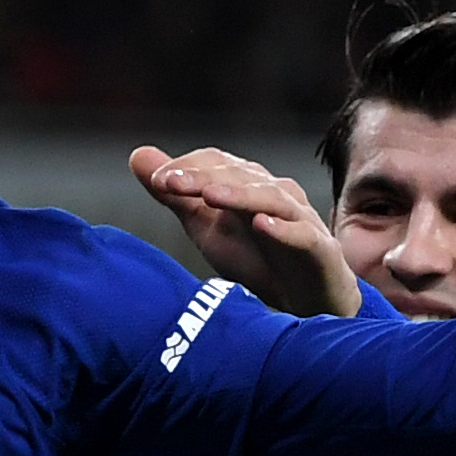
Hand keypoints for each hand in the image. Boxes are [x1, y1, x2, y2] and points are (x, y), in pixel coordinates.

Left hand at [131, 144, 361, 318]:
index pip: (216, 163)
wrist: (306, 300)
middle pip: (239, 177)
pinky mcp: (318, 249)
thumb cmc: (256, 257)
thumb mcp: (207, 227)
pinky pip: (302, 234)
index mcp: (247, 184)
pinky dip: (283, 229)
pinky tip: (261, 225)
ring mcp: (299, 219)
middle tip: (168, 183)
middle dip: (202, 178)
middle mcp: (275, 193)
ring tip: (209, 195)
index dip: (187, 167)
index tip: (156, 180)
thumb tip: (137, 155)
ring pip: (270, 198)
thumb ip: (177, 195)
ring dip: (239, 195)